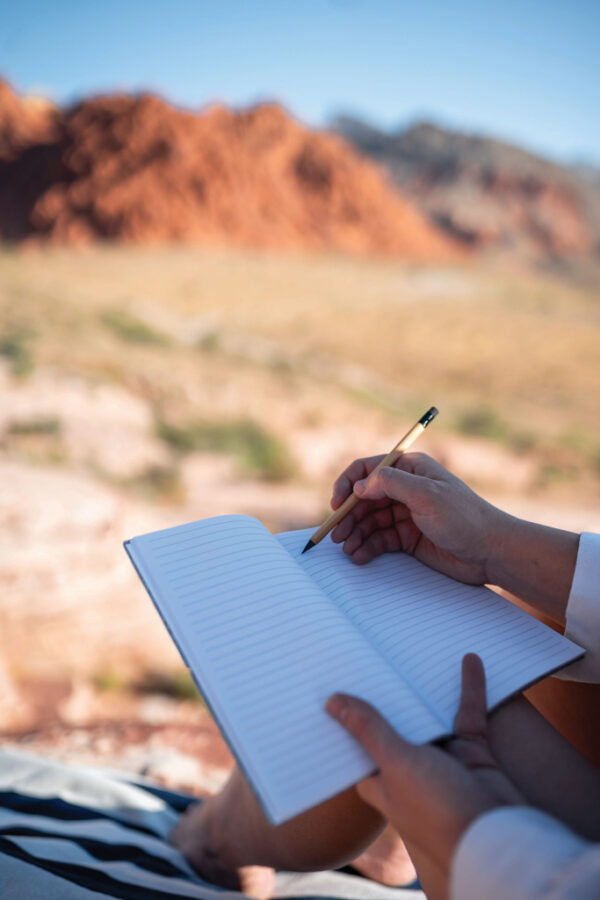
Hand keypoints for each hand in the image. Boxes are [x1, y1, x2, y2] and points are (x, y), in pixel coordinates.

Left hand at [326, 655, 523, 876]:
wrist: (502, 840)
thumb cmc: (439, 812)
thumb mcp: (398, 764)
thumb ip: (369, 731)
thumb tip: (332, 702)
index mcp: (381, 782)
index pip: (355, 744)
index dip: (343, 717)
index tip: (330, 682)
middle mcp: (409, 771)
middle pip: (393, 724)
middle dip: (385, 692)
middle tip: (368, 649)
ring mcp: (442, 762)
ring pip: (429, 716)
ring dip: (424, 688)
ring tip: (409, 648)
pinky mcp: (472, 755)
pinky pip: (468, 715)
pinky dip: (469, 689)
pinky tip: (470, 661)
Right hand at [330, 451, 578, 621]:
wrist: (491, 552)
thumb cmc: (464, 518)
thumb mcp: (426, 494)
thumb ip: (390, 484)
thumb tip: (359, 485)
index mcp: (410, 469)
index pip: (368, 469)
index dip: (348, 484)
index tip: (337, 505)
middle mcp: (405, 488)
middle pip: (364, 498)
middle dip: (348, 515)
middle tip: (336, 535)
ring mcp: (406, 514)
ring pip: (369, 521)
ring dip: (355, 533)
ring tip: (347, 549)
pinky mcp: (408, 537)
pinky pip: (380, 539)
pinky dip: (367, 547)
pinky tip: (359, 556)